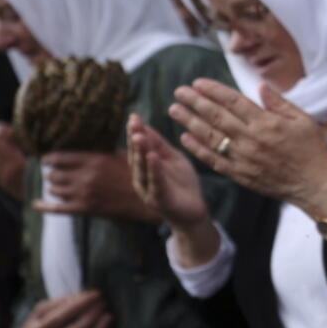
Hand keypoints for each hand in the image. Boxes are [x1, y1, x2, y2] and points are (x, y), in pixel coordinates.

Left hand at [33, 151, 158, 222]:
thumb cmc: (136, 175)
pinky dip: (44, 206)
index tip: (48, 158)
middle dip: (53, 173)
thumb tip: (99, 130)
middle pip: (53, 174)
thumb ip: (108, 145)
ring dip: (54, 186)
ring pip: (54, 190)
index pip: (60, 157)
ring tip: (58, 184)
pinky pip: (57, 208)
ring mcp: (83, 194)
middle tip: (55, 172)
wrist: (146, 202)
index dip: (50, 157)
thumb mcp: (124, 155)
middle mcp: (85, 177)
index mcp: (94, 160)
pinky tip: (36, 203)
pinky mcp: (84, 209)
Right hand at [127, 114, 219, 266]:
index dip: (135, 132)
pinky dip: (154, 169)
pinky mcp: (160, 199)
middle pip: (137, 155)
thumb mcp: (172, 159)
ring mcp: (149, 189)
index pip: (139, 146)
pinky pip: (156, 182)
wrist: (193, 212)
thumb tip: (146, 125)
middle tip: (133, 122)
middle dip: (135, 138)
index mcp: (145, 167)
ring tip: (139, 136)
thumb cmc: (181, 184)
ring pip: (143, 168)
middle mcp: (142, 178)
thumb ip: (160, 145)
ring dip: (140, 152)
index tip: (133, 116)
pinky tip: (152, 157)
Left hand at [171, 79, 326, 219]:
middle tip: (179, 91)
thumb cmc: (313, 150)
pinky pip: (214, 160)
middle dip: (195, 102)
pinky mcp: (241, 175)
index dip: (213, 90)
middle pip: (216, 117)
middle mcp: (251, 140)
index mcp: (266, 123)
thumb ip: (279, 102)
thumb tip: (260, 86)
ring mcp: (244, 159)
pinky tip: (185, 138)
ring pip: (210, 137)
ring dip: (190, 122)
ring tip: (174, 110)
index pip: (233, 101)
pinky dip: (198, 149)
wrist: (316, 185)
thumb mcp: (303, 119)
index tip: (197, 82)